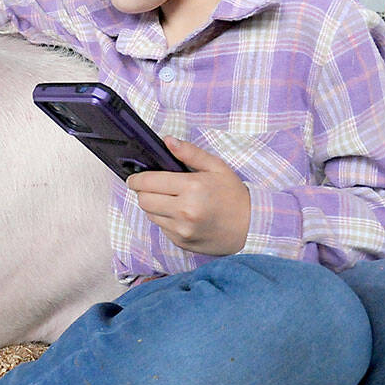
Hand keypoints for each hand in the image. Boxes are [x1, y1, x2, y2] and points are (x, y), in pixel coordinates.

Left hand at [126, 136, 249, 255]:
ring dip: (154, 206)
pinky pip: (162, 228)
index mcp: (192, 187)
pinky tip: (180, 214)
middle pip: (144, 200)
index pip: (149, 182)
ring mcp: (182, 229)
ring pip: (151, 215)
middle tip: (152, 187)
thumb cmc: (234, 195)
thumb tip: (167, 141)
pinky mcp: (182, 242)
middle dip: (143, 192)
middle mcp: (184, 210)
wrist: (251, 227)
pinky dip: (165, 220)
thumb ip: (190, 153)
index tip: (134, 178)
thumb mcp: (217, 167)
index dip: (136, 179)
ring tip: (170, 200)